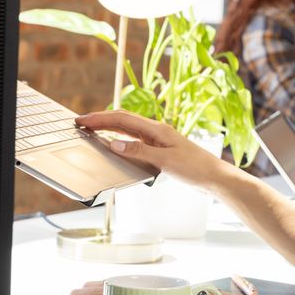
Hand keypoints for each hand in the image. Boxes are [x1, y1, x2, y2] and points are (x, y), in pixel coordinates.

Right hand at [74, 110, 220, 190]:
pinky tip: (114, 144)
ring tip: (92, 130)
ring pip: (128, 129)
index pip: (122, 119)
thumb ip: (139, 151)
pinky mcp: (160, 149)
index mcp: (156, 129)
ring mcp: (158, 140)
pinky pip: (135, 140)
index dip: (100, 118)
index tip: (82, 120)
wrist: (214, 177)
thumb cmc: (194, 168)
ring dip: (109, 128)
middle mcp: (156, 131)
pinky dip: (121, 139)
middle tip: (80, 123)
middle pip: (123, 121)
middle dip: (100, 120)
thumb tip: (114, 143)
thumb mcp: (165, 160)